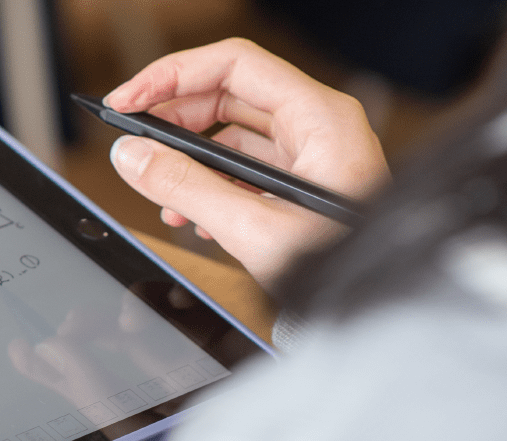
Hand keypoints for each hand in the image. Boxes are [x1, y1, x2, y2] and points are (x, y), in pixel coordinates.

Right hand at [104, 38, 388, 287]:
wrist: (377, 310)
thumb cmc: (346, 271)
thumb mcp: (255, 230)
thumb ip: (186, 187)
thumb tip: (133, 156)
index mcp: (321, 118)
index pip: (233, 65)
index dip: (172, 76)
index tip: (129, 100)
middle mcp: (319, 125)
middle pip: (228, 93)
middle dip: (174, 120)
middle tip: (136, 142)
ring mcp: (312, 154)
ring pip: (232, 132)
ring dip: (188, 159)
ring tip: (162, 192)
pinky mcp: (301, 183)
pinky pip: (244, 166)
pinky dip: (210, 183)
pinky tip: (192, 215)